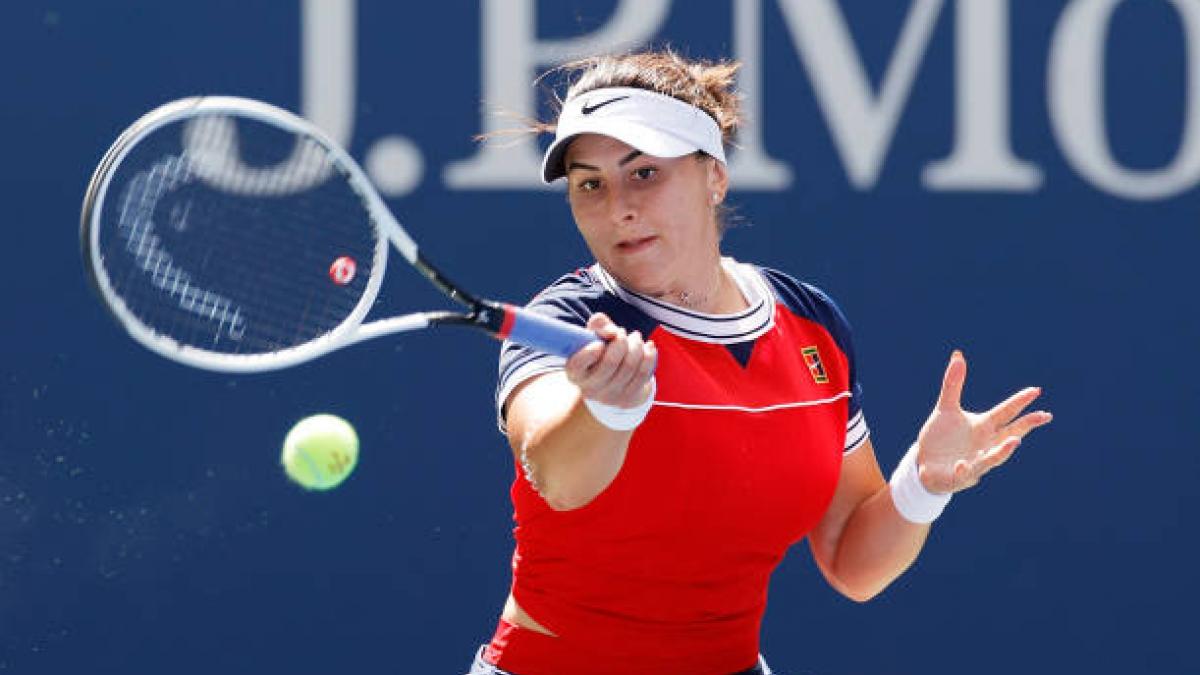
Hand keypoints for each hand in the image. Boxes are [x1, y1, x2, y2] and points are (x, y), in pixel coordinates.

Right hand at [564, 313, 656, 408]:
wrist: (615, 378)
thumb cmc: (602, 351)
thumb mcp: (595, 336)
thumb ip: (599, 325)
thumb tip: (611, 331)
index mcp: (575, 372)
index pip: (578, 364)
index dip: (590, 352)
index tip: (600, 342)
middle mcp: (589, 388)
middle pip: (610, 362)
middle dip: (621, 341)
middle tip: (622, 332)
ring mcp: (609, 397)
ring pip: (629, 366)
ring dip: (636, 346)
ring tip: (635, 338)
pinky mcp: (628, 399)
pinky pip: (643, 374)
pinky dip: (649, 356)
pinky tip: (648, 347)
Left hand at [915, 350, 1052, 493]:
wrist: (925, 464)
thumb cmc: (941, 438)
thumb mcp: (946, 408)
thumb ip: (952, 384)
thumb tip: (958, 354)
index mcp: (984, 427)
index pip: (1006, 412)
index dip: (1019, 401)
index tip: (1036, 390)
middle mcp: (985, 444)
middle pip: (1010, 434)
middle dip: (1027, 425)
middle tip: (1045, 415)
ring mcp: (975, 461)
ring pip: (993, 458)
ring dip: (1003, 451)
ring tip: (1014, 442)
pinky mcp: (959, 476)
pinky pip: (964, 473)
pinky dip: (965, 468)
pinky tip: (962, 464)